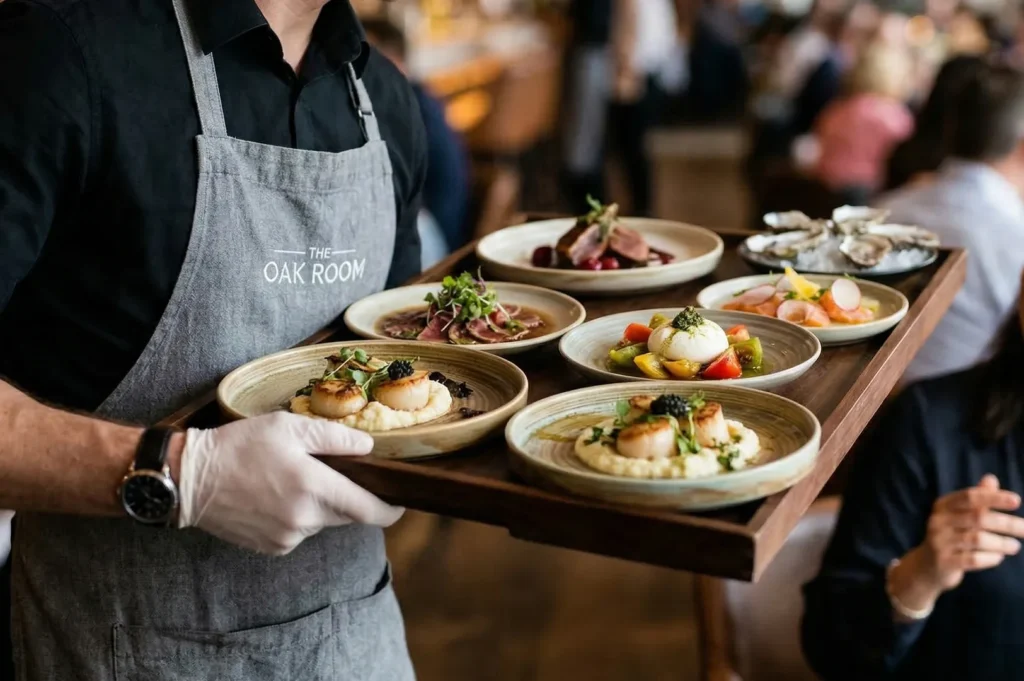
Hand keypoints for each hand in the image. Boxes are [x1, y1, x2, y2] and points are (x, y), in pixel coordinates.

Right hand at [176, 412, 402, 554]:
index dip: (391, 509)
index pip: (369, 510)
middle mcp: (305, 518)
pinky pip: (301, 531)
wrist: (190, 479)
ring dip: (320, 504)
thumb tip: (368, 447)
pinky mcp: (273, 546)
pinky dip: (299, 515)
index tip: (401, 501)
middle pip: (348, 515)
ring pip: (323, 521)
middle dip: (349, 497)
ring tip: (292, 479)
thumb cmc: (239, 445)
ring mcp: (288, 537)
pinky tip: (275, 496)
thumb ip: (334, 437)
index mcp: (313, 487)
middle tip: (331, 473)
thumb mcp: (288, 427)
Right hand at [891, 475, 1023, 611]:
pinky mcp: (944, 562)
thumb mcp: (958, 515)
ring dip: (1001, 543)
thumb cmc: (950, 536)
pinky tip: (998, 557)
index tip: (1017, 501)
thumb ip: (976, 499)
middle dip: (1006, 523)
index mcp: (943, 506)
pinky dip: (990, 558)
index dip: (993, 497)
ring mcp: (939, 542)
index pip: (970, 497)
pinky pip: (972, 559)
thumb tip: (991, 478)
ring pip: (977, 539)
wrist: (927, 566)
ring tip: (1015, 546)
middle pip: (978, 518)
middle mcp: (938, 521)